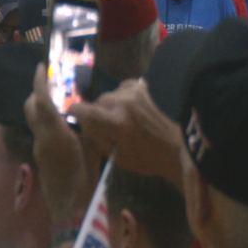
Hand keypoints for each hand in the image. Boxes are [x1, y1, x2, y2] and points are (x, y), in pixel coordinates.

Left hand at [23, 63, 93, 224]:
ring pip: (34, 121)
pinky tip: (63, 127)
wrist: (72, 213)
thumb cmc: (88, 182)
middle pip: (31, 108)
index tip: (40, 68)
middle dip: (38, 94)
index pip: (40, 101)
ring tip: (62, 105)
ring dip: (42, 109)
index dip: (39, 82)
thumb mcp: (94, 151)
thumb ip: (86, 128)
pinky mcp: (40, 159)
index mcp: (55, 134)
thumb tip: (83, 110)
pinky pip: (40, 133)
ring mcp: (38, 150)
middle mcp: (42, 139)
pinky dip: (46, 124)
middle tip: (53, 86)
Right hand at [68, 78, 184, 188]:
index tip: (72, 117)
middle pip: (95, 103)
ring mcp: (133, 94)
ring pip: (106, 96)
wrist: (174, 149)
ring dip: (108, 107)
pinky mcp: (141, 89)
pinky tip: (127, 107)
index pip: (83, 110)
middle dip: (95, 114)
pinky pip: (119, 88)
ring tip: (118, 119)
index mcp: (117, 124)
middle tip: (104, 127)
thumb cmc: (144, 159)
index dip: (73, 112)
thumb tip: (80, 123)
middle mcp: (124, 105)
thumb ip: (95, 138)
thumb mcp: (115, 156)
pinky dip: (120, 97)